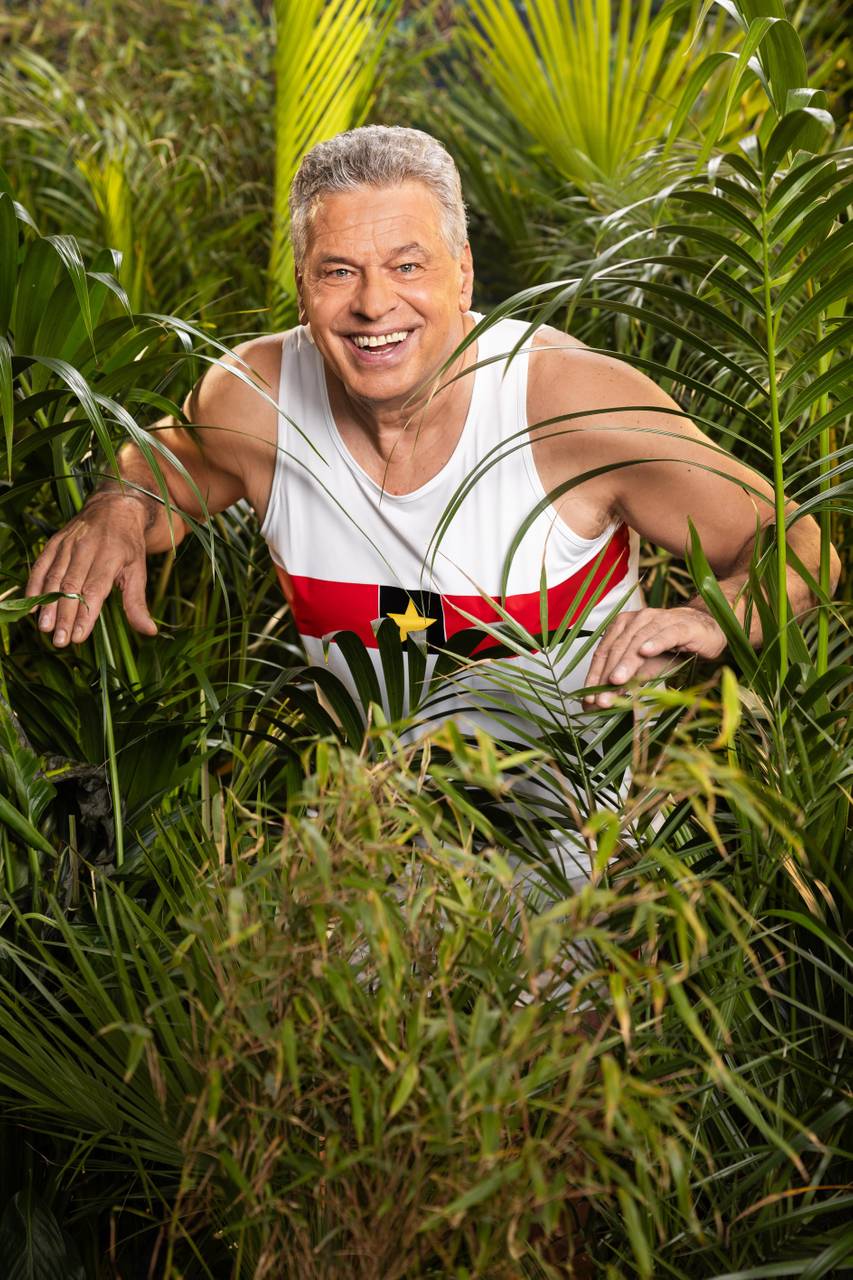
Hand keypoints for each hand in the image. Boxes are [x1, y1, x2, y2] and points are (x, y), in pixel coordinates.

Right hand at [26, 494, 157, 646]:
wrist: (113, 508)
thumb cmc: (128, 546)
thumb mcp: (138, 571)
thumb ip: (137, 603)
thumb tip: (149, 632)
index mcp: (111, 555)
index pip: (95, 590)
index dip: (85, 615)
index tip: (78, 637)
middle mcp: (87, 548)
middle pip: (72, 587)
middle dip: (64, 616)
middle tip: (60, 641)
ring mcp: (68, 544)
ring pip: (54, 578)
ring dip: (47, 605)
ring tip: (45, 629)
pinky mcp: (54, 542)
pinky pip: (41, 566)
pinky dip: (34, 586)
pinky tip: (32, 607)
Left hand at [583, 606, 725, 708]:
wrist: (706, 631)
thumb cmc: (672, 649)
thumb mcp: (646, 668)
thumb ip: (626, 681)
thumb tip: (602, 703)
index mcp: (622, 626)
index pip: (604, 652)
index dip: (594, 676)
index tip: (588, 700)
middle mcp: (637, 619)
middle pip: (617, 648)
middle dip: (606, 675)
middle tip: (600, 699)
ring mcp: (659, 619)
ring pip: (638, 641)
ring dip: (626, 663)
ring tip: (615, 681)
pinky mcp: (681, 625)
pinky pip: (665, 634)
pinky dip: (654, 642)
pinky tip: (645, 652)